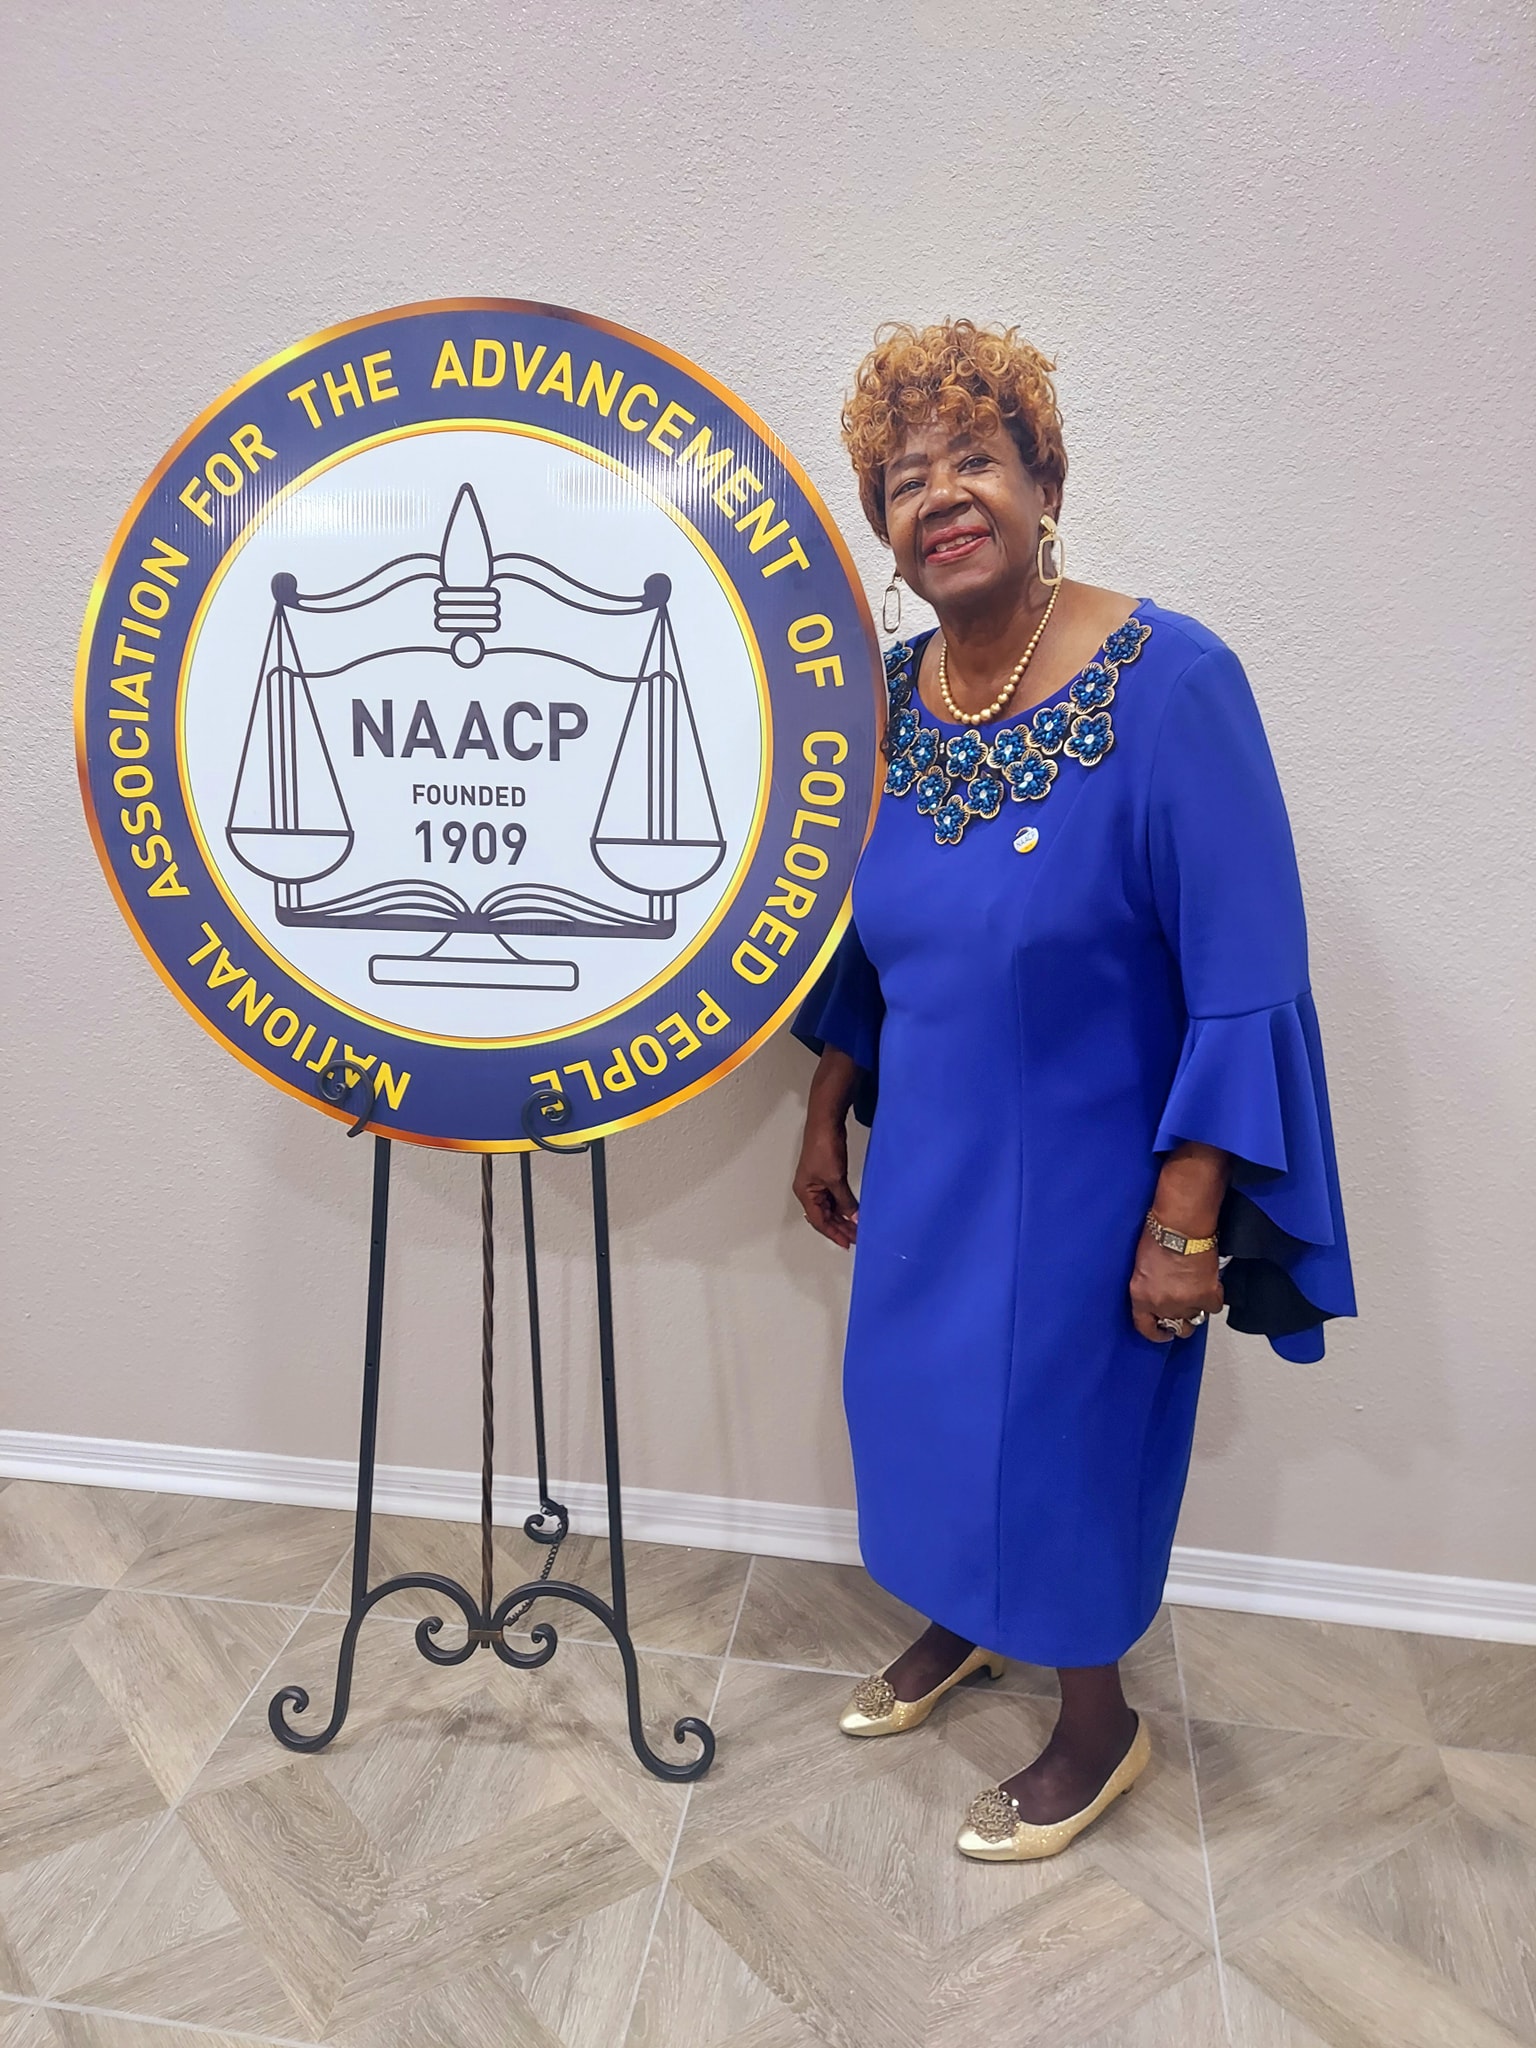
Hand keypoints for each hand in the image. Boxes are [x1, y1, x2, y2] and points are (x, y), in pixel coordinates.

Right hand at [793, 1114, 858, 1248]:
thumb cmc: (823, 1148)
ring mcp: (818, 1182)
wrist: (826, 1123)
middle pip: (824, 1216)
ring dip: (843, 1217)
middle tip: (857, 1237)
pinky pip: (835, 1196)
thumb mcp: (835, 1179)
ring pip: (830, 1207)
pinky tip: (855, 1211)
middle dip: (840, 1227)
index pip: (819, 1221)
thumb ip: (845, 1201)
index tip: (848, 1243)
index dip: (834, 1233)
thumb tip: (855, 1218)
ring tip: (858, 1228)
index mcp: (805, 1193)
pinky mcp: (827, 1174)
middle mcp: (809, 1190)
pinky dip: (844, 1205)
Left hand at [1130, 1237, 1222, 1341]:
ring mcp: (1186, 1303)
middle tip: (1182, 1308)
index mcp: (1141, 1297)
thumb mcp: (1141, 1266)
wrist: (1181, 1227)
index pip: (1145, 1327)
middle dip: (1178, 1320)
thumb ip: (1148, 1287)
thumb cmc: (1158, 1236)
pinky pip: (1213, 1308)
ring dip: (1195, 1309)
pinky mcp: (1207, 1297)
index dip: (1156, 1333)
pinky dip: (1213, 1299)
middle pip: (1175, 1327)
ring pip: (1195, 1320)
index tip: (1162, 1332)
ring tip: (1195, 1293)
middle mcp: (1162, 1305)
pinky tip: (1209, 1285)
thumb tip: (1158, 1296)